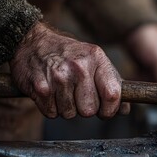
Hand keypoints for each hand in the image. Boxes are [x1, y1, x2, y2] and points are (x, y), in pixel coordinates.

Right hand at [10, 22, 129, 118]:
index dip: (110, 109)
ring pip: (70, 114)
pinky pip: (51, 113)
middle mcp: (79, 66)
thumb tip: (124, 109)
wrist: (32, 42)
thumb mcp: (94, 60)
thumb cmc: (68, 55)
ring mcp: (58, 76)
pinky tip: (50, 92)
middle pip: (89, 110)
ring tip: (62, 90)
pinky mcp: (40, 87)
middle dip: (84, 108)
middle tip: (77, 95)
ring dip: (66, 108)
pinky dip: (50, 108)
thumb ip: (112, 83)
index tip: (105, 110)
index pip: (112, 95)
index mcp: (96, 58)